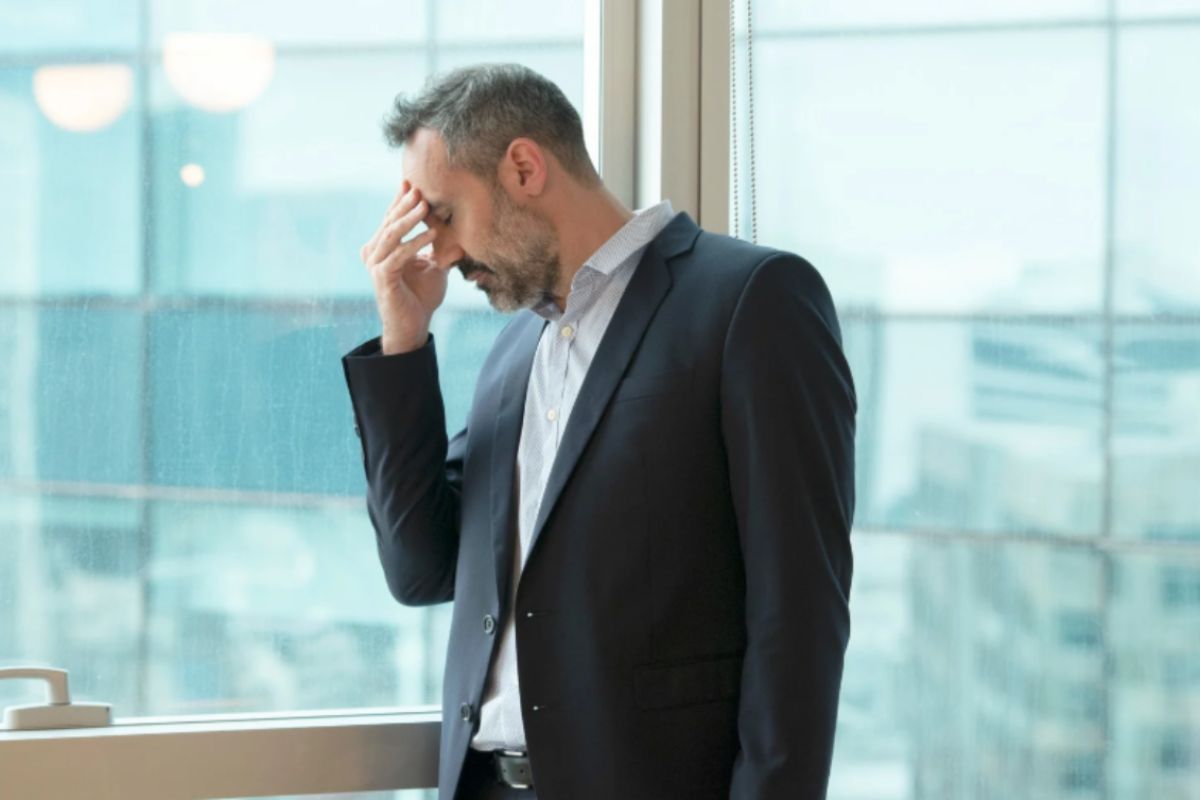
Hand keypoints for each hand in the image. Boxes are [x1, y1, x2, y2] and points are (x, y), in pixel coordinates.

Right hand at [360, 181, 444, 354]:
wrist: (413, 325)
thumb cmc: (421, 297)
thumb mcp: (435, 266)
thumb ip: (440, 248)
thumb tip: (458, 232)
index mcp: (382, 247)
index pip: (390, 218)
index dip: (399, 200)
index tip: (410, 182)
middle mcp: (374, 253)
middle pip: (389, 222)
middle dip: (404, 204)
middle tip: (419, 189)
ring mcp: (376, 264)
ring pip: (392, 234)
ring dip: (409, 219)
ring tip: (425, 205)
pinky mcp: (382, 277)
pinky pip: (399, 254)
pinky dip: (416, 242)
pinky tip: (432, 233)